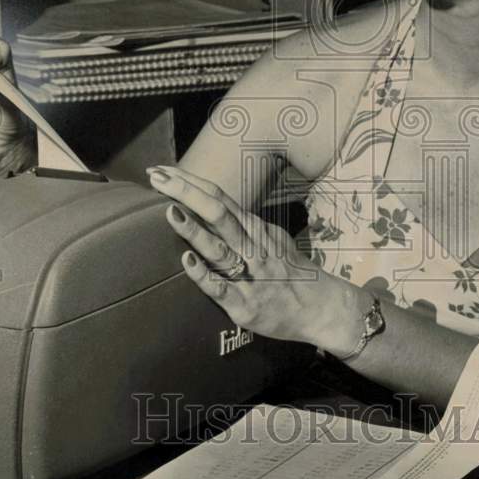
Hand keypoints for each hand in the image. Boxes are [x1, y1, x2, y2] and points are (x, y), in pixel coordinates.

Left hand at [146, 164, 364, 350]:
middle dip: (186, 193)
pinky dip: (204, 274)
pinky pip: (221, 288)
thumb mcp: (270, 238)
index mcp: (255, 228)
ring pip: (219, 248)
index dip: (191, 182)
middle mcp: (251, 246)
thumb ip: (242, 224)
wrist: (321, 308)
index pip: (219, 198)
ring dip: (194, 230)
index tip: (163, 170)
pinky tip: (186, 261)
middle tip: (157, 178)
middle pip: (218, 213)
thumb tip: (211, 206)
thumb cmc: (289, 271)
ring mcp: (249, 275)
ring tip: (170, 211)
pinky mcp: (245, 304)